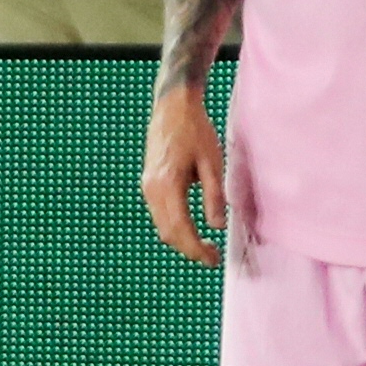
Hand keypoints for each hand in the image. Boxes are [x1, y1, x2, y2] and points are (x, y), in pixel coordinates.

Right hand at [141, 86, 227, 265]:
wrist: (172, 106)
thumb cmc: (195, 129)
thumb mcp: (212, 161)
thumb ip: (214, 195)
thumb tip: (218, 226)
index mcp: (167, 183)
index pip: (181, 228)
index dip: (196, 248)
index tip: (213, 259)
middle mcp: (152, 188)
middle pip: (168, 233)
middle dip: (189, 249)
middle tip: (212, 257)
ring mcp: (147, 186)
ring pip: (162, 226)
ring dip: (182, 240)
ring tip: (205, 246)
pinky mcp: (149, 183)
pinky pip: (160, 214)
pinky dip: (175, 227)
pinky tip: (192, 228)